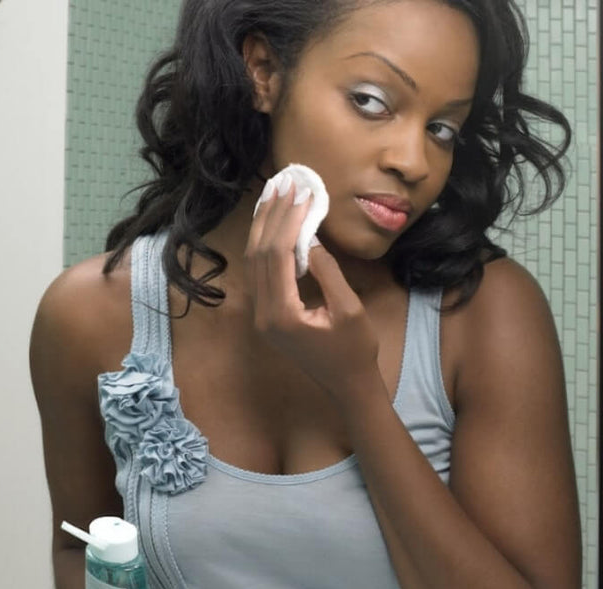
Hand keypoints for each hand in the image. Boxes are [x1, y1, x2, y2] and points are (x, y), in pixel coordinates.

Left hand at [245, 177, 379, 400]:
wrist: (346, 385)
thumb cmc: (354, 350)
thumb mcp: (348, 309)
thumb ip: (327, 273)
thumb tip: (309, 238)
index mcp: (280, 313)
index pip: (276, 256)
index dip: (287, 221)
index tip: (302, 193)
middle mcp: (262, 313)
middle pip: (259, 254)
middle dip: (271, 216)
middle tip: (284, 183)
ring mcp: (260, 315)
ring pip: (253, 261)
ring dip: (263, 226)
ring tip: (274, 193)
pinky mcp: (266, 313)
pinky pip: (259, 272)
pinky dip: (265, 244)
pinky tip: (273, 223)